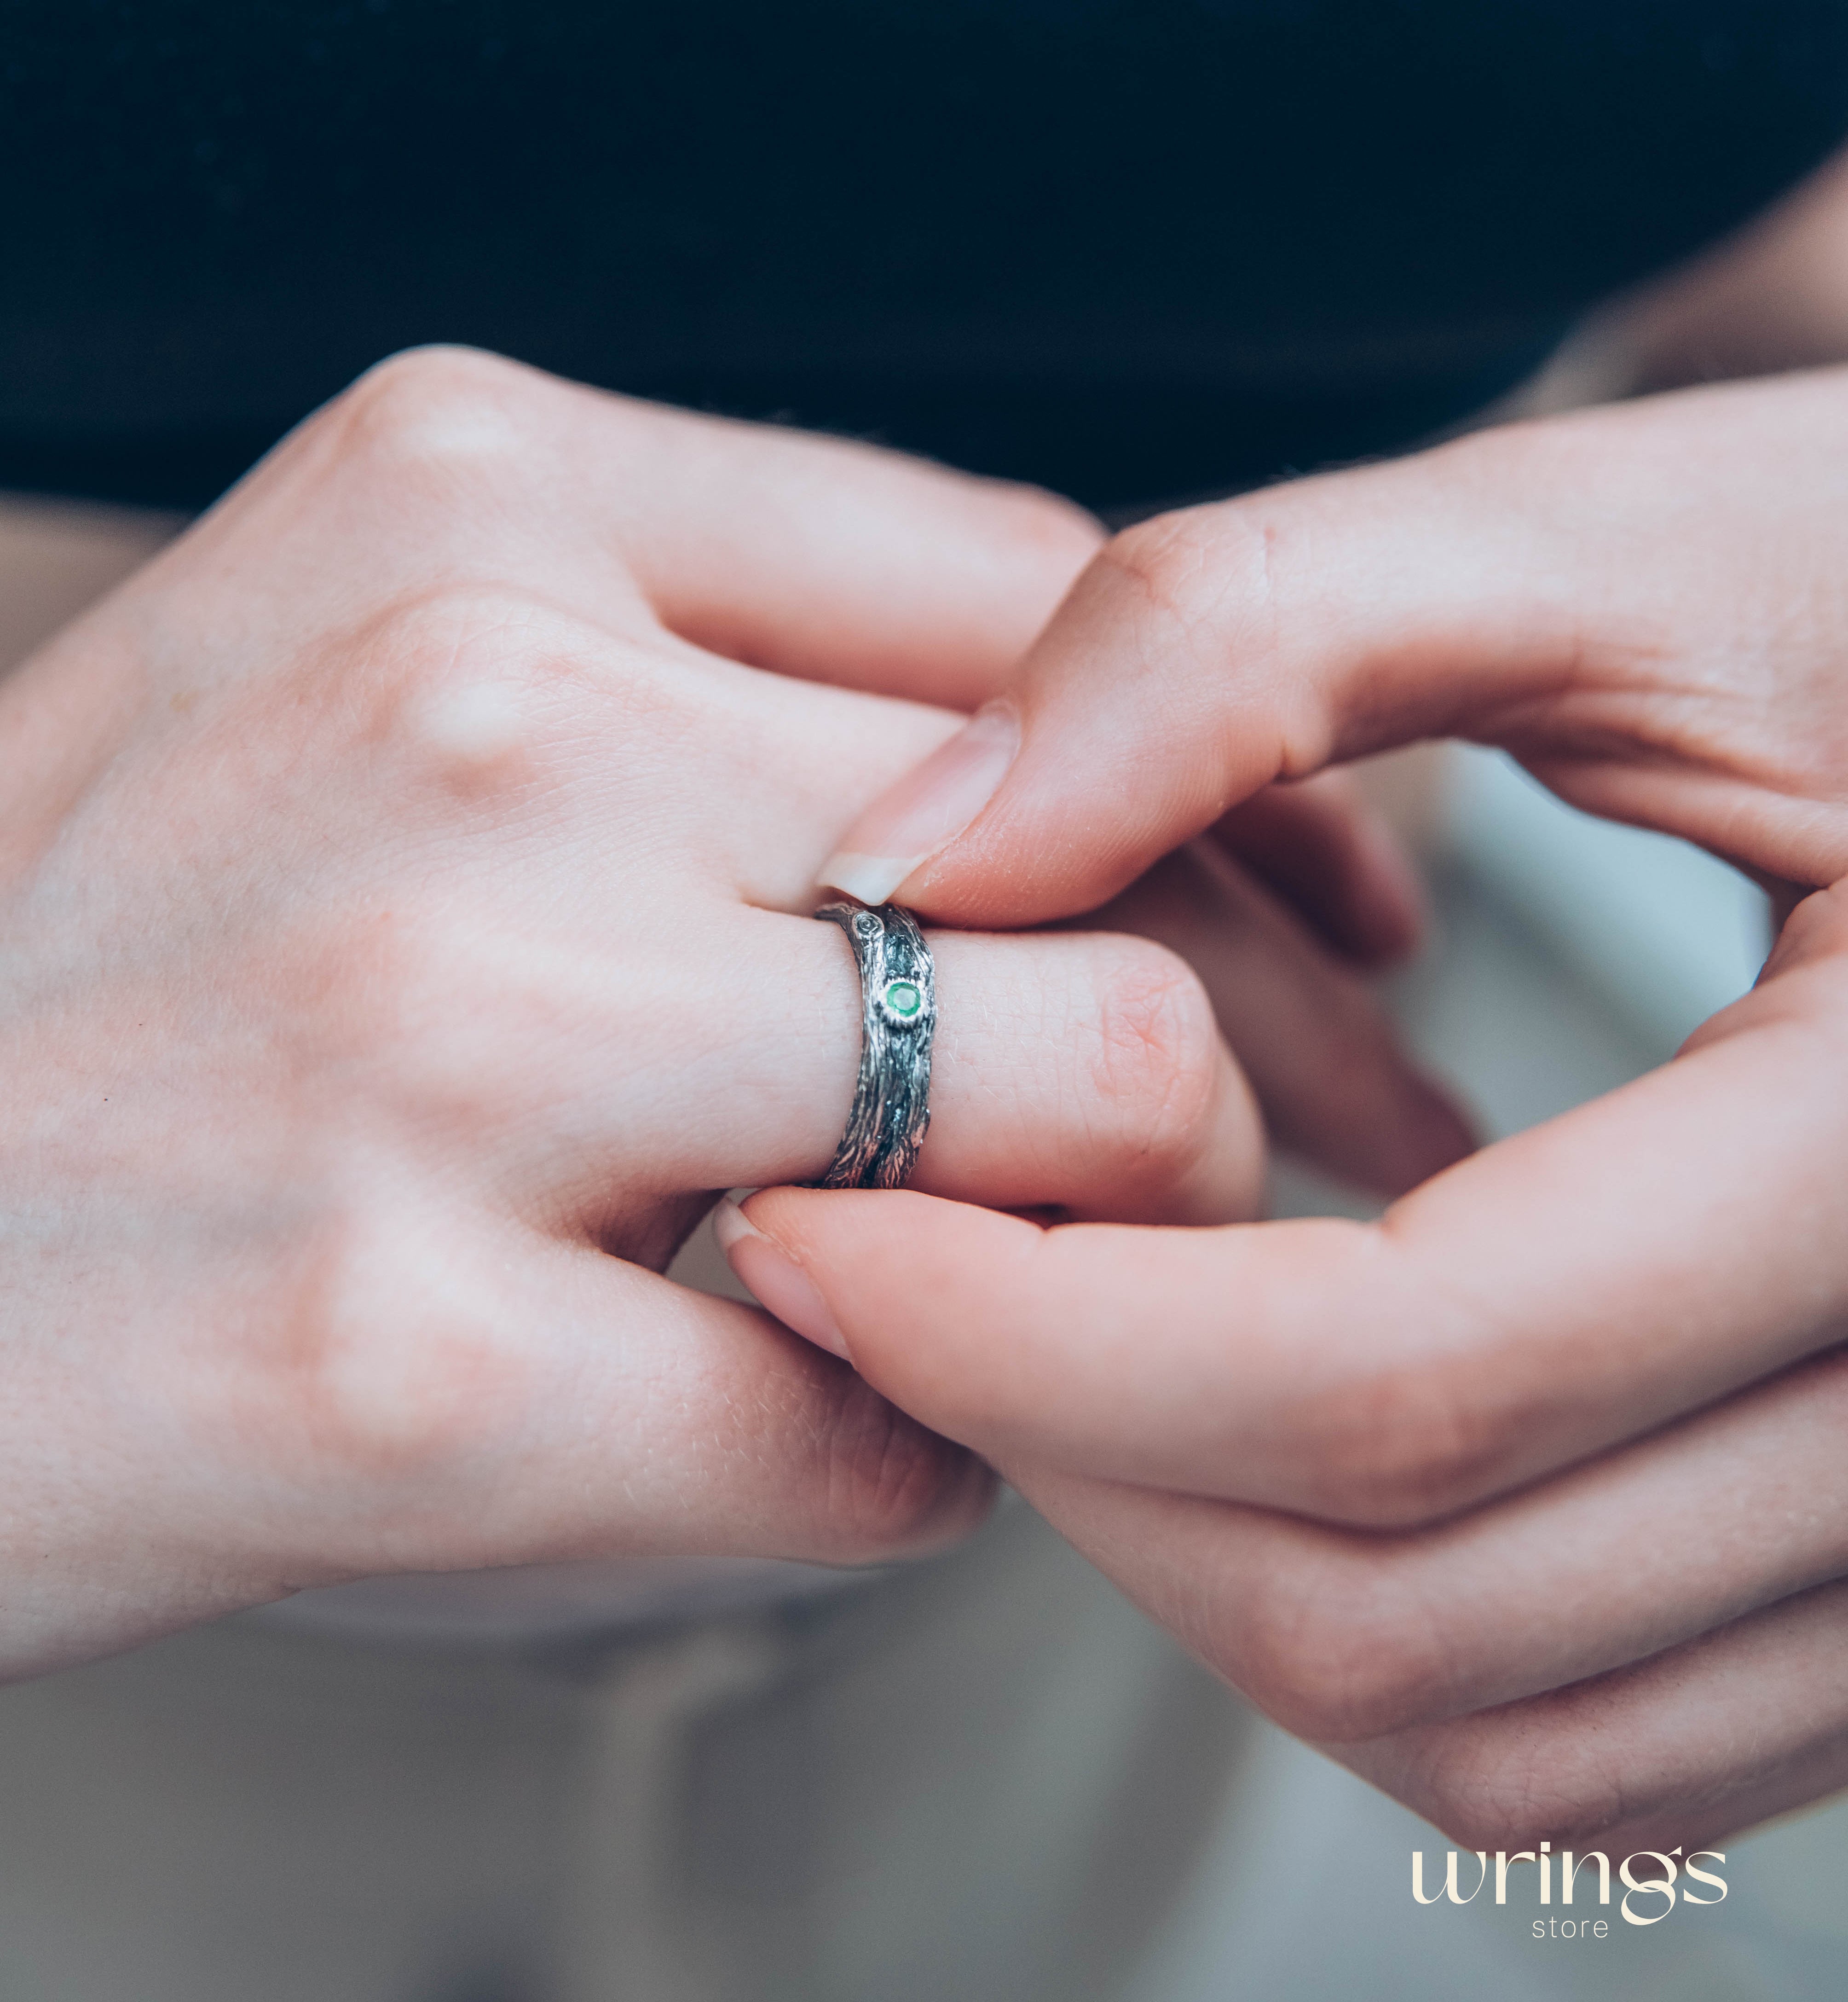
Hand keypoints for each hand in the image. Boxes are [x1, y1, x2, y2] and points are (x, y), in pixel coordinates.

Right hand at [0, 346, 1301, 1678]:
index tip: (1336, 909)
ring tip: (1023, 1309)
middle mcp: (469, 718)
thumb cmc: (121, 970)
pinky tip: (810, 1443)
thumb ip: (704, 679)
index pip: (1043, 618)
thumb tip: (1084, 801)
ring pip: (1075, 1115)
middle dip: (1248, 1052)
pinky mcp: (401, 1362)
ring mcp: (438, 1032)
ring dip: (1100, 1258)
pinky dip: (896, 1462)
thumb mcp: (361, 681)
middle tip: (1272, 1159)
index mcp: (473, 501)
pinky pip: (869, 1428)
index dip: (1242, 786)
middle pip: (1109, 870)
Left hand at [735, 367, 1847, 1850]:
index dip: (1032, 1333)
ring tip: (1034, 1342)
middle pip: (1406, 1596)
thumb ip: (1241, 644)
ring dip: (1189, 1562)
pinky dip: (1352, 1614)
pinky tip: (1224, 1426)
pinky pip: (1577, 1729)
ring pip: (1477, 1715)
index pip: (1392, 1371)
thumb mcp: (1608, 545)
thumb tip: (912, 855)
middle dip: (1071, 1460)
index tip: (808, 1228)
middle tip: (887, 1274)